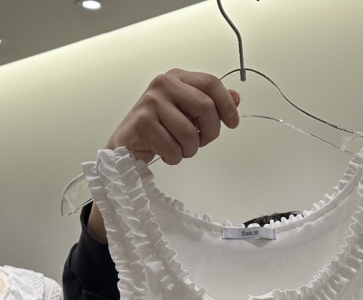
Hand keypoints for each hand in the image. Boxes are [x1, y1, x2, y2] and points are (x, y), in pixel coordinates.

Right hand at [88, 69, 239, 240]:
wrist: (127, 145)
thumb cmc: (159, 129)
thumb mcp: (188, 114)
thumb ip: (210, 104)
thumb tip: (235, 97)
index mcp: (178, 77)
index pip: (211, 83)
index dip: (226, 105)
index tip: (232, 123)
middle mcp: (164, 84)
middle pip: (205, 107)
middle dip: (209, 133)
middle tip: (201, 142)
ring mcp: (151, 101)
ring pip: (190, 133)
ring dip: (189, 150)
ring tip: (178, 148)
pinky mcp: (142, 122)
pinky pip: (172, 148)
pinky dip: (173, 158)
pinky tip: (164, 152)